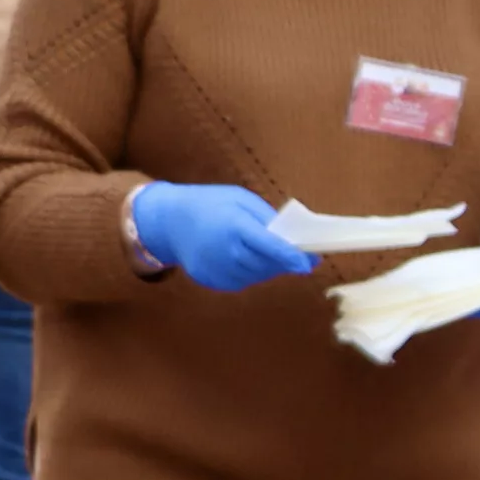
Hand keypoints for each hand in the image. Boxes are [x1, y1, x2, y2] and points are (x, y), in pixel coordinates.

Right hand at [127, 182, 315, 291]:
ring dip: (269, 267)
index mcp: (233, 226)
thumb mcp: (240, 199)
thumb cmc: (211, 204)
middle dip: (285, 262)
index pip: (269, 246)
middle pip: (267, 264)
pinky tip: (246, 259)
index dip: (292, 257)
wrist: (168, 221)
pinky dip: (251, 272)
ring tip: (270, 254)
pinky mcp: (210, 280)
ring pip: (257, 276)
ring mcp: (216, 269)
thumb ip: (267, 219)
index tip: (311, 263)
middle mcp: (224, 251)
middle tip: (301, 256)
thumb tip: (293, 240)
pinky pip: (242, 281)